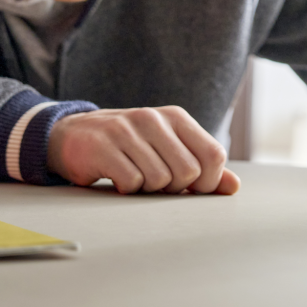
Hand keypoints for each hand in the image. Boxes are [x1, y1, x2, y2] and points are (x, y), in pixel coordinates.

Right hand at [47, 105, 240, 194]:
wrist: (73, 136)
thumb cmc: (129, 147)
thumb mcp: (168, 150)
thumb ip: (202, 168)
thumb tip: (234, 186)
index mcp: (176, 117)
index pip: (213, 155)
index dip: (208, 181)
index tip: (190, 187)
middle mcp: (154, 118)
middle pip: (188, 173)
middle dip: (174, 188)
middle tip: (155, 181)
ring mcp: (127, 130)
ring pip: (160, 181)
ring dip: (147, 189)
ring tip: (134, 176)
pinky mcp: (103, 146)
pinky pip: (132, 182)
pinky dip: (126, 189)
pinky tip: (116, 177)